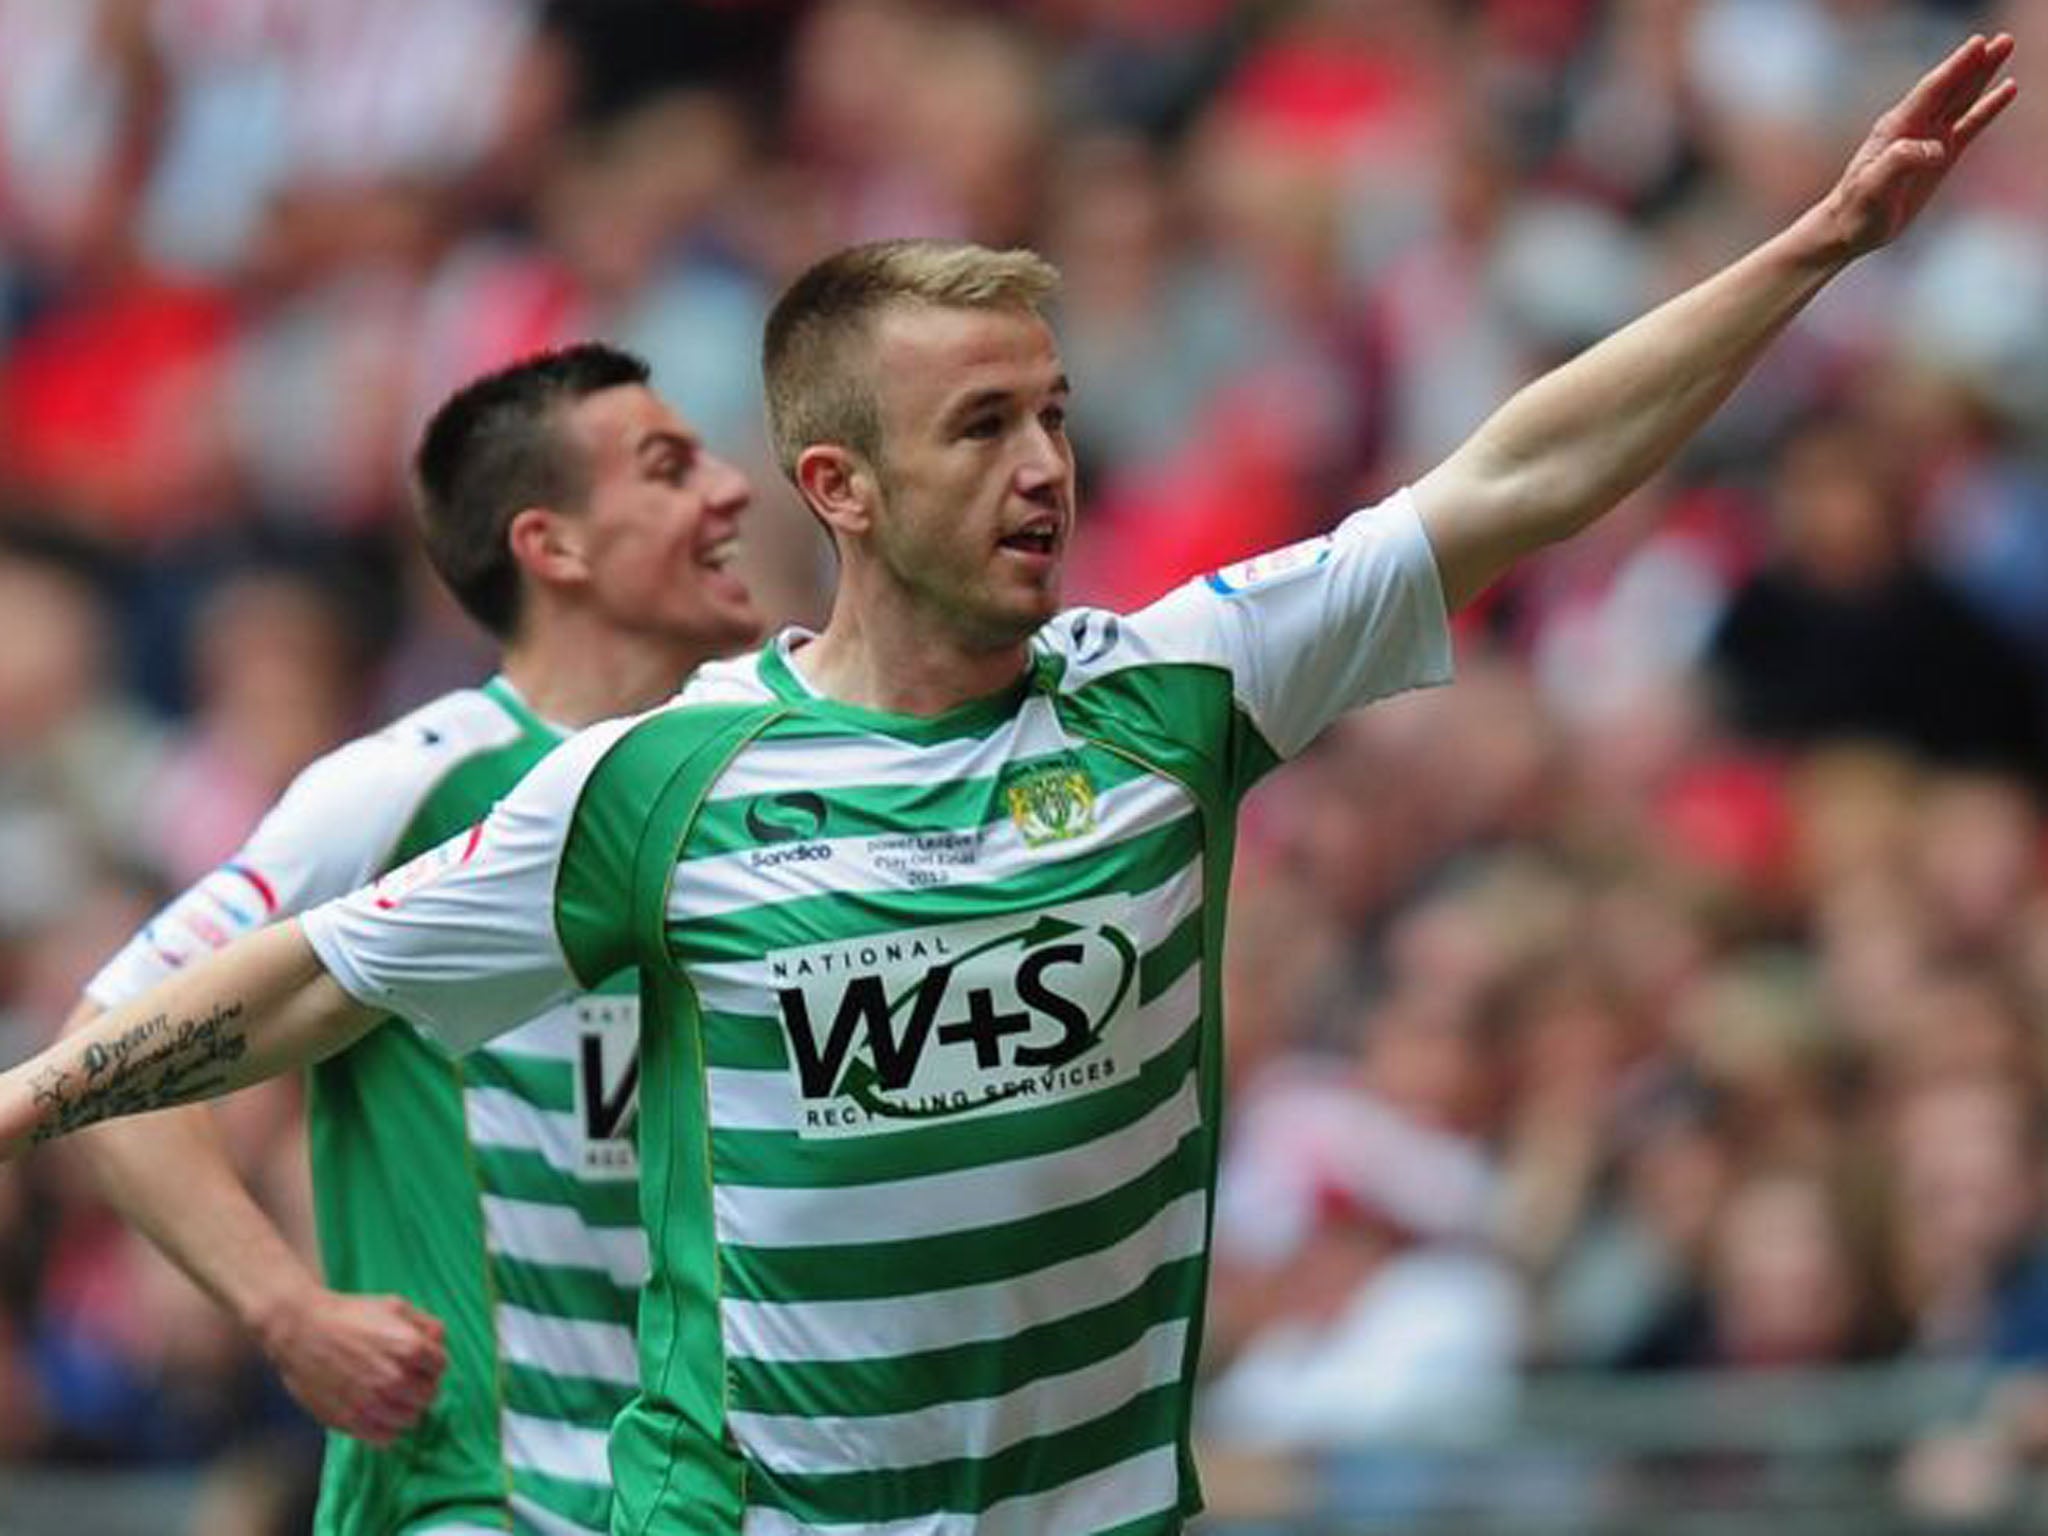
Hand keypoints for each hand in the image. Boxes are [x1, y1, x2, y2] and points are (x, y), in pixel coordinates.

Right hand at [255, 1286, 447, 1443]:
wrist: (300, 1330)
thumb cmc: (348, 1315)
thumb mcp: (394, 1306)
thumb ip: (426, 1324)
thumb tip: (439, 1343)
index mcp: (410, 1348)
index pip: (440, 1367)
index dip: (430, 1362)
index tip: (417, 1360)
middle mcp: (395, 1379)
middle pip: (429, 1396)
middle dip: (421, 1386)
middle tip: (404, 1378)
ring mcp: (372, 1403)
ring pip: (410, 1420)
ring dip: (405, 1408)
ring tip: (389, 1395)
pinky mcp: (350, 1421)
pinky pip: (385, 1438)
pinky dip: (386, 1428)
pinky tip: (376, 1411)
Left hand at [1822, 32, 2016, 257]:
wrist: (1849, 229)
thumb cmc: (1855, 208)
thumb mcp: (1873, 185)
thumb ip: (1901, 161)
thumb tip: (1937, 148)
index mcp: (1897, 128)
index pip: (1932, 91)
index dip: (1955, 67)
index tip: (1978, 45)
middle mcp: (1915, 127)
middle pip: (1951, 88)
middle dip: (1976, 64)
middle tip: (2003, 40)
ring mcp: (1929, 140)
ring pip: (1962, 100)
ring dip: (1984, 76)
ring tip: (2006, 50)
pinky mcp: (1941, 157)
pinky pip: (1970, 126)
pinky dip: (1987, 108)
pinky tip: (2006, 90)